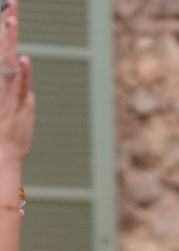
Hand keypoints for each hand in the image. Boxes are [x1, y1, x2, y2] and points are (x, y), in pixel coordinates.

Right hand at [0, 0, 34, 166]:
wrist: (2, 154)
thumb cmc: (3, 130)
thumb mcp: (13, 102)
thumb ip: (20, 82)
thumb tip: (24, 65)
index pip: (0, 48)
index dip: (4, 29)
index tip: (9, 8)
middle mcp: (0, 83)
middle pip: (2, 49)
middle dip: (6, 26)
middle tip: (11, 5)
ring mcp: (8, 94)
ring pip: (7, 62)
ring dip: (9, 41)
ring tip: (11, 19)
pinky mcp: (18, 107)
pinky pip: (20, 87)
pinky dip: (22, 73)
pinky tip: (23, 58)